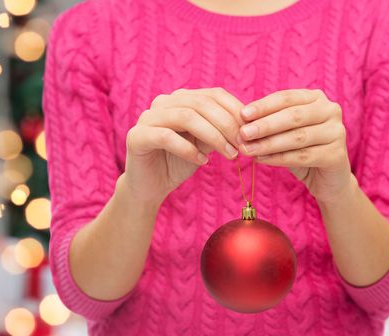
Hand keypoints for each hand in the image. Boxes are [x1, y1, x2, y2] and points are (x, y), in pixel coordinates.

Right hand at [124, 88, 243, 205]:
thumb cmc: (178, 162)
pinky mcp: (137, 136)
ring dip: (213, 136)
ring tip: (229, 155)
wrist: (149, 187)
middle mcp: (162, 102)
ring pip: (186, 117)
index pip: (213, 94)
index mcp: (180, 99)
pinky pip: (167, 137)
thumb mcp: (205, 144)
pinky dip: (188, 150)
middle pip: (201, 104)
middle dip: (227, 124)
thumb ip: (220, 131)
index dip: (235, 110)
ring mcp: (147, 117)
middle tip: (242, 146)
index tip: (252, 131)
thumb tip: (248, 125)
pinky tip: (202, 162)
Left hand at [237, 89, 353, 203]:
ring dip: (268, 144)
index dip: (263, 106)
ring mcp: (337, 132)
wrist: (326, 178)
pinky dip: (279, 158)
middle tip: (243, 134)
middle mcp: (330, 111)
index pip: (286, 98)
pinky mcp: (337, 155)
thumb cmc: (300, 149)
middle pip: (293, 116)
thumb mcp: (283, 132)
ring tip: (247, 150)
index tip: (242, 115)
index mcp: (315, 98)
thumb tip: (241, 122)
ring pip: (297, 137)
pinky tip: (261, 160)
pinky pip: (303, 156)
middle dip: (265, 125)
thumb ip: (267, 123)